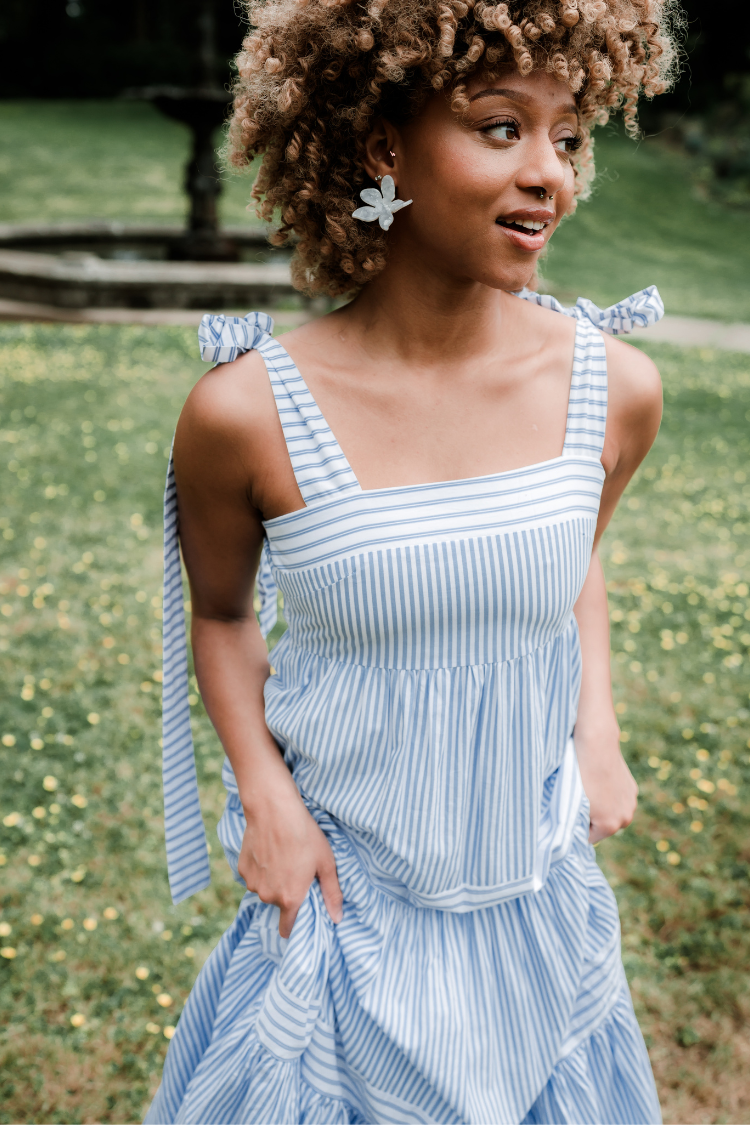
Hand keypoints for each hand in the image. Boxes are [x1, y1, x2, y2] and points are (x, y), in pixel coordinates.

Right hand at [238, 764, 342, 937]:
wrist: (274, 809)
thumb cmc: (304, 835)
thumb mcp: (326, 863)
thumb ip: (332, 893)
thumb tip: (337, 918)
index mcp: (289, 898)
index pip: (287, 928)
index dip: (294, 923)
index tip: (301, 911)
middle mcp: (267, 896)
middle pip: (278, 903)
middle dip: (286, 892)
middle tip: (296, 870)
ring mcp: (252, 882)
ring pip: (265, 889)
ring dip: (273, 880)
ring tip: (283, 857)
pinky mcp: (242, 868)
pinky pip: (254, 876)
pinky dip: (261, 868)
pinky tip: (269, 851)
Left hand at [574, 720, 637, 843]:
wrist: (596, 746)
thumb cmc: (580, 776)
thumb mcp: (573, 805)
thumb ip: (575, 823)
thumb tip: (573, 834)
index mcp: (609, 826)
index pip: (589, 838)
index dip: (578, 826)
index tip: (571, 812)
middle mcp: (625, 819)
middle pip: (603, 826)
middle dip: (592, 817)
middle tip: (581, 798)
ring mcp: (631, 803)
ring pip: (612, 812)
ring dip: (603, 806)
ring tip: (591, 788)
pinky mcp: (632, 789)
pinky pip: (618, 799)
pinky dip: (610, 795)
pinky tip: (601, 781)